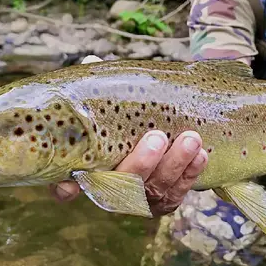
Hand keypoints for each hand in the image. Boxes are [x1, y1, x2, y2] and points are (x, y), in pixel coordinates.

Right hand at [48, 54, 208, 215]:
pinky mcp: (160, 202)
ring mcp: (135, 198)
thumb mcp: (108, 99)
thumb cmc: (121, 114)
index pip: (64, 186)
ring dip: (174, 165)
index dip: (65, 188)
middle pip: (120, 187)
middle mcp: (106, 188)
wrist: (157, 130)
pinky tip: (200, 155)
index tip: (69, 184)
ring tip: (191, 139)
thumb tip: (92, 62)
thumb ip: (100, 87)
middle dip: (141, 163)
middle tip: (157, 138)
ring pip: (153, 190)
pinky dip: (189, 174)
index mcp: (83, 167)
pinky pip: (176, 193)